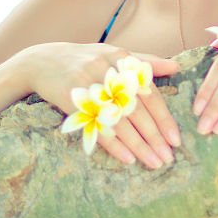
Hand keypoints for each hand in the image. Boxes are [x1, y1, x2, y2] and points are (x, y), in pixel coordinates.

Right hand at [25, 42, 180, 168]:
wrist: (41, 61)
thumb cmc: (84, 60)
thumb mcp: (114, 55)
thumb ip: (144, 62)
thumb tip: (176, 67)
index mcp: (121, 59)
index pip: (148, 93)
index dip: (163, 117)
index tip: (175, 139)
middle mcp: (107, 71)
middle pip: (136, 110)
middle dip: (154, 137)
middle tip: (168, 157)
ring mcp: (88, 85)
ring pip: (119, 121)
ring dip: (138, 146)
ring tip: (153, 162)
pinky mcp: (71, 100)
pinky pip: (97, 126)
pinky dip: (114, 145)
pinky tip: (128, 158)